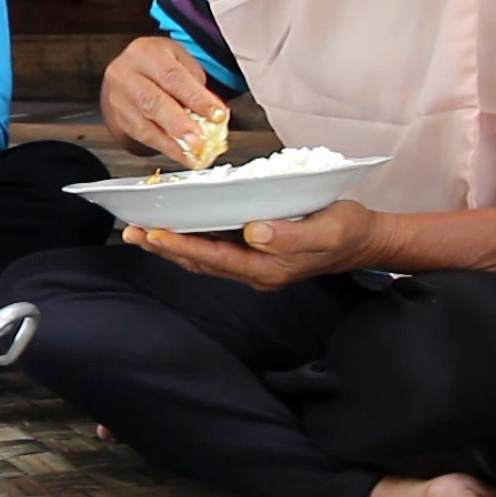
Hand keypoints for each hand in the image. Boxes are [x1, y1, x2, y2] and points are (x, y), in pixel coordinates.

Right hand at [102, 36, 227, 166]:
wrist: (129, 69)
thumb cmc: (159, 64)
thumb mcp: (180, 60)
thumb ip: (195, 84)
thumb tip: (212, 114)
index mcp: (145, 53)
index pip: (172, 76)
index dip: (196, 98)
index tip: (217, 114)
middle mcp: (125, 73)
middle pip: (152, 102)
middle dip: (179, 124)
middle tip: (199, 141)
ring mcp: (118, 97)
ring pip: (144, 123)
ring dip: (172, 142)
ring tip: (193, 153)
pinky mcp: (119, 118)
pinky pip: (141, 136)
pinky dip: (166, 148)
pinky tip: (182, 155)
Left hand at [124, 200, 388, 288]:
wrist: (365, 241)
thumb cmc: (347, 231)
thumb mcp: (329, 229)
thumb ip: (293, 235)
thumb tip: (255, 232)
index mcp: (267, 268)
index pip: (215, 258)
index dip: (182, 246)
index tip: (154, 233)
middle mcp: (253, 270)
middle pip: (199, 260)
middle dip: (163, 246)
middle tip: (130, 229)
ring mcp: (252, 263)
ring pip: (202, 255)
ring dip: (170, 243)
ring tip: (139, 229)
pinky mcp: (253, 252)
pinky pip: (214, 247)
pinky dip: (190, 237)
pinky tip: (173, 226)